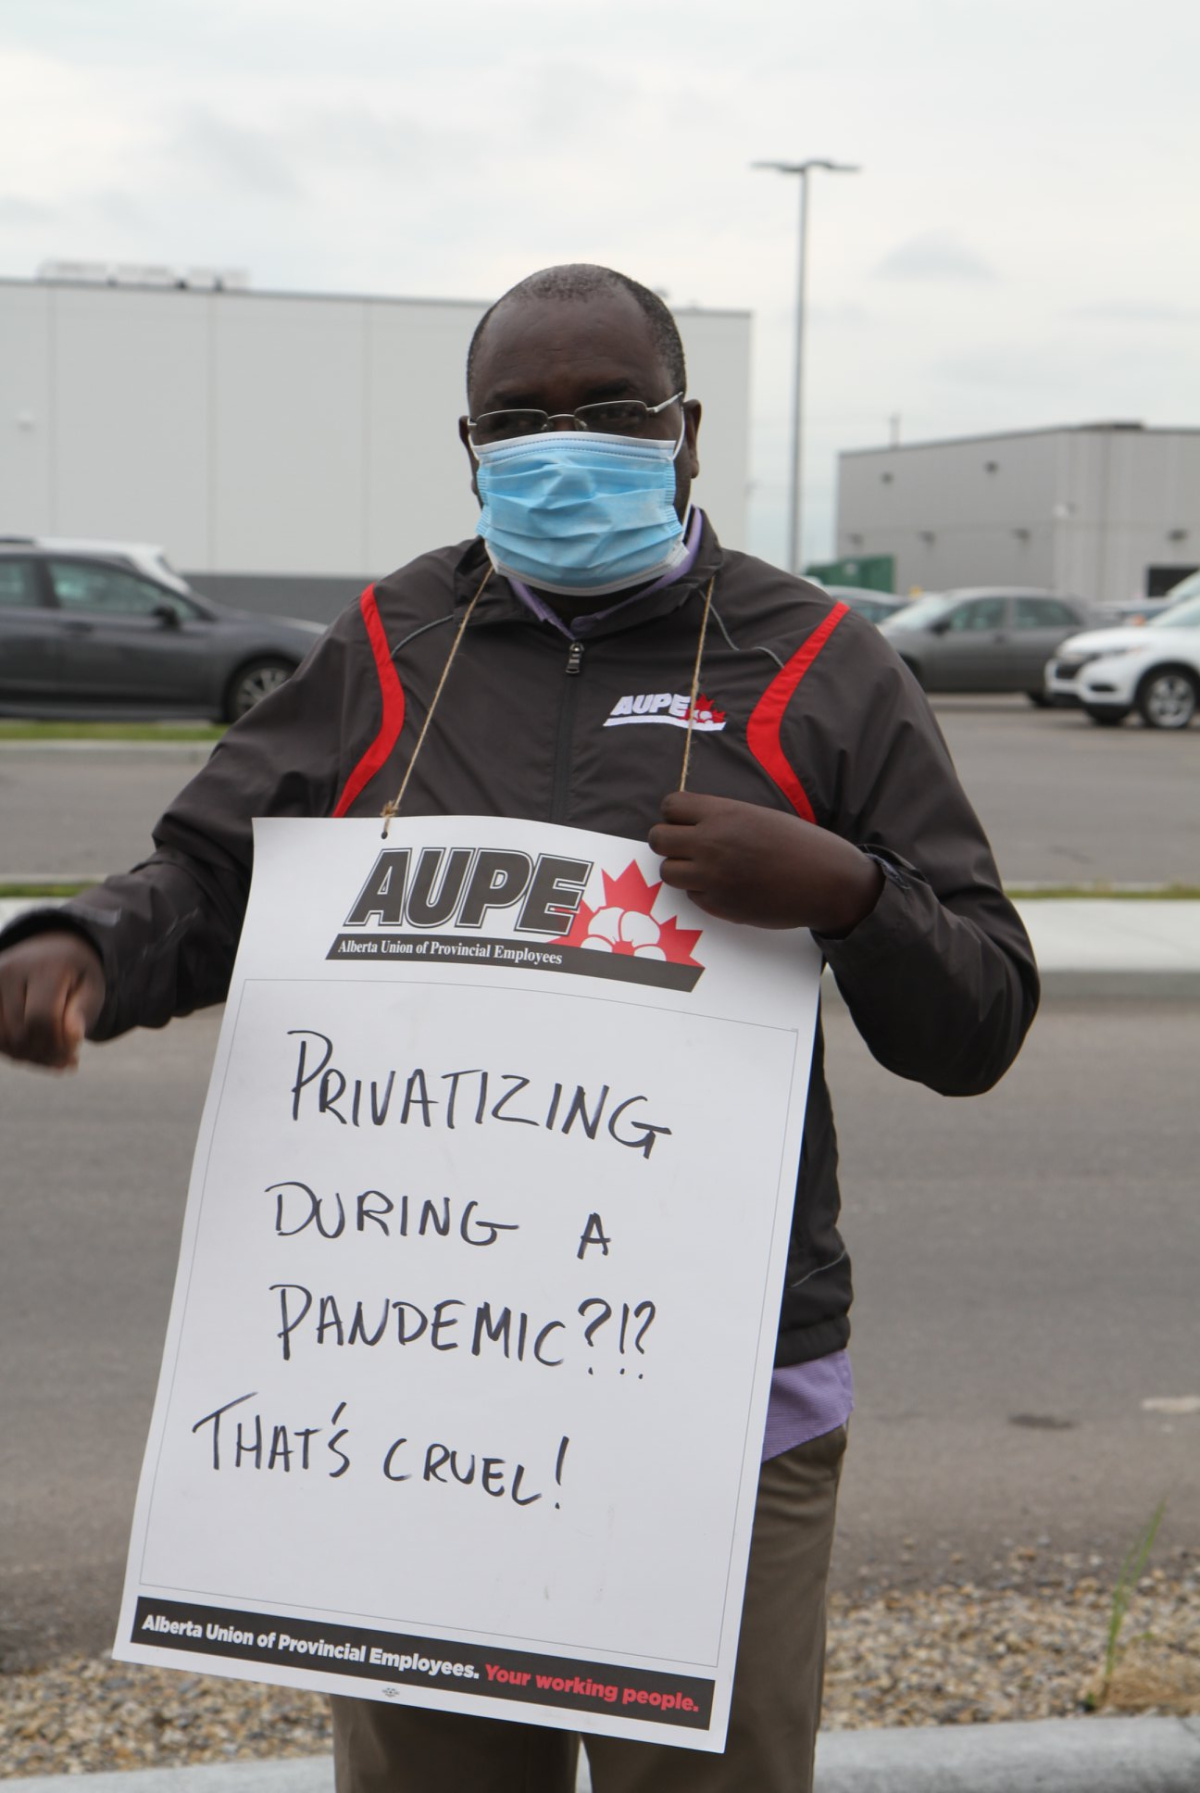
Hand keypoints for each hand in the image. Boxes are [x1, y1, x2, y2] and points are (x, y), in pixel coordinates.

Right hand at [0, 932, 106, 1068]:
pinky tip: (35, 1051)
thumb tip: (72, 1036)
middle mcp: (11, 970)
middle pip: (20, 1034)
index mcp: (45, 967)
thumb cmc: (75, 976)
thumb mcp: (92, 989)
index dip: (57, 1045)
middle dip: (45, 1054)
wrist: (51, 951)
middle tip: (65, 1059)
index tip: (73, 1054)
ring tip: (51, 1056)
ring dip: (28, 1057)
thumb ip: (83, 1012)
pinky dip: (13, 1051)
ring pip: (2, 1040)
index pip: (41, 1019)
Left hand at [649, 791, 883, 934]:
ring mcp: (713, 877)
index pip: (670, 806)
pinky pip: (692, 896)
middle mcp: (712, 844)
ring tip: (703, 869)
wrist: (826, 881)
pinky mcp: (719, 905)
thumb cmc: (799, 845)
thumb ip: (721, 818)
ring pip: (667, 872)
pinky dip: (702, 892)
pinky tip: (726, 887)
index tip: (686, 823)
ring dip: (680, 869)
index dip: (674, 815)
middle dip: (668, 842)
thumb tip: (690, 825)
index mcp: (724, 814)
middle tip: (686, 848)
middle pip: (658, 839)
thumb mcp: (758, 816)